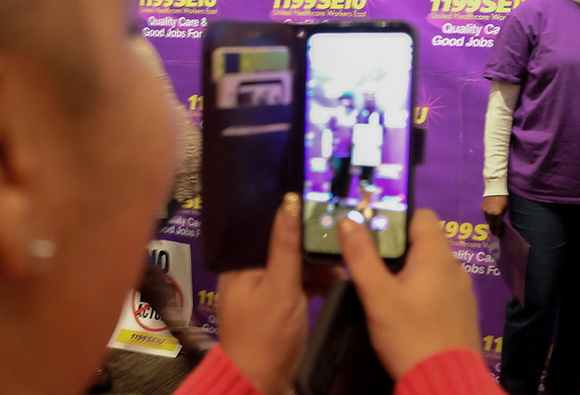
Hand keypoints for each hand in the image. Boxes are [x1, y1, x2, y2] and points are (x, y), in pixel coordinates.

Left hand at [217, 194, 337, 394]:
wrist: (262, 382)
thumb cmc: (267, 333)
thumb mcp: (280, 285)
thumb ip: (286, 245)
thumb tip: (290, 202)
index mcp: (240, 264)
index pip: (267, 229)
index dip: (293, 219)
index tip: (320, 211)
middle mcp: (249, 273)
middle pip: (283, 247)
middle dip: (310, 246)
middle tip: (337, 244)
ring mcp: (264, 291)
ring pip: (294, 266)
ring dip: (317, 266)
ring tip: (339, 268)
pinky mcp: (278, 306)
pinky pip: (298, 284)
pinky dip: (315, 283)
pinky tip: (334, 282)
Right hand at [337, 209, 479, 379]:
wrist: (444, 382)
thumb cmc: (410, 334)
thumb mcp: (378, 295)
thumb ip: (361, 256)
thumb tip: (348, 220)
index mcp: (436, 255)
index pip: (421, 215)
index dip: (395, 217)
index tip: (371, 230)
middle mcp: (454, 266)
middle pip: (424, 240)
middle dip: (396, 245)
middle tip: (368, 258)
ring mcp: (461, 290)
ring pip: (431, 265)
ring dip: (407, 268)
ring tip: (381, 283)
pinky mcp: (461, 311)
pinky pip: (439, 287)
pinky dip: (420, 288)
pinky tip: (404, 307)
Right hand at [481, 195, 507, 236]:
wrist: (495, 188)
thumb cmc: (503, 198)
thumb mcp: (505, 208)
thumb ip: (501, 215)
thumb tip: (499, 220)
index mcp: (497, 213)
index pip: (497, 225)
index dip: (499, 231)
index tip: (499, 235)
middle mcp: (490, 213)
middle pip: (491, 224)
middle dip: (494, 230)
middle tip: (496, 234)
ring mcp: (485, 211)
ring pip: (487, 220)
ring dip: (491, 224)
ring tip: (493, 228)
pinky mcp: (482, 208)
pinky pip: (485, 216)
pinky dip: (488, 219)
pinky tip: (490, 220)